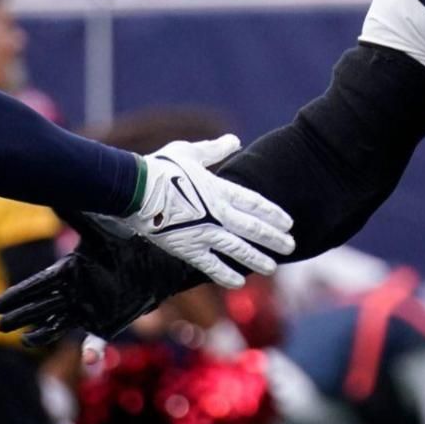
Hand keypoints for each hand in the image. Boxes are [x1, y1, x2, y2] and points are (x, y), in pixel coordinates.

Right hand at [0, 214, 205, 345]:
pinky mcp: (106, 324)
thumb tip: (58, 194)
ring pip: (57, 325)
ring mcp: (88, 310)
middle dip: (20, 316)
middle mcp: (73, 293)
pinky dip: (93, 351)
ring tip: (26, 342)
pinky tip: (89, 360)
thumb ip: (78, 216)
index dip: (16, 296)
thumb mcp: (100, 232)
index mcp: (67, 273)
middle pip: (39, 307)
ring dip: (42, 333)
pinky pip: (96, 341)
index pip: (36, 285)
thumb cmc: (124, 245)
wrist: (152, 263)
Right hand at [115, 136, 294, 287]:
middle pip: (253, 228)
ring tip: (272, 267)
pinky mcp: (187, 249)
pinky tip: (239, 283)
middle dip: (273, 238)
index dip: (273, 214)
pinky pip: (210, 266)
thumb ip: (215, 150)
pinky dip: (225, 275)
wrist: (135, 190)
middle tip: (290, 245)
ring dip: (257, 259)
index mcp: (220, 190)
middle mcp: (217, 214)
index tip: (288, 223)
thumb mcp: (190, 152)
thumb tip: (235, 140)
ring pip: (238, 250)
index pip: (255, 204)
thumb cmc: (160, 167)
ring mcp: (204, 233)